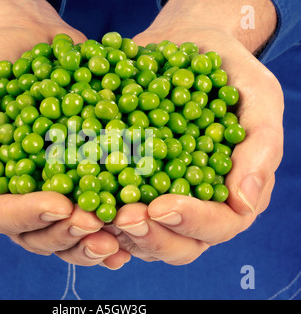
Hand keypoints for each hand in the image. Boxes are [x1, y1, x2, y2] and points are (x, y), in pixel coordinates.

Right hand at [0, 0, 129, 268]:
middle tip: (95, 222)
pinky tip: (134, 228)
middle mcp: (22, 196)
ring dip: (94, 239)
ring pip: (71, 231)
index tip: (60, 204)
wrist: (25, 40)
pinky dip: (116, 222)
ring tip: (120, 235)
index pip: (2, 215)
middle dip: (68, 232)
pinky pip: (99, 206)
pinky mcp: (85, 175)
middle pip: (41, 234)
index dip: (30, 214)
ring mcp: (55, 189)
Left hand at [111, 0, 283, 264]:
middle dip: (149, 235)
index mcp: (230, 194)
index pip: (219, 225)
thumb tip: (242, 202)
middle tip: (124, 216)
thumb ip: (260, 146)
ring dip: (116, 231)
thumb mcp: (258, 97)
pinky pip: (111, 207)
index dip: (192, 221)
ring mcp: (157, 198)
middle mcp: (193, 206)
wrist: (187, 46)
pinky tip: (76, 204)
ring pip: (139, 236)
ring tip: (95, 212)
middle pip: (175, 244)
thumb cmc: (229, 71)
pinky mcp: (127, 183)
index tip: (162, 205)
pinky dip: (94, 211)